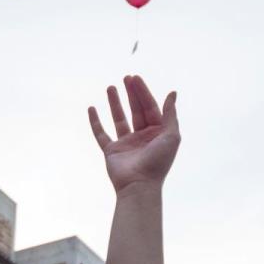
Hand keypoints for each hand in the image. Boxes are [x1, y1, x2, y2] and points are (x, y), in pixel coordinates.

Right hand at [88, 76, 179, 194]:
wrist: (139, 186)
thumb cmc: (158, 162)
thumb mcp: (171, 136)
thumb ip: (170, 114)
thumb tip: (172, 92)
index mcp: (157, 133)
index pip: (150, 107)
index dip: (143, 92)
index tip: (135, 78)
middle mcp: (142, 137)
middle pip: (136, 110)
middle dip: (131, 93)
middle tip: (126, 77)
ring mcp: (126, 144)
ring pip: (119, 118)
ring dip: (115, 103)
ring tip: (110, 87)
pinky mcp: (111, 151)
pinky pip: (101, 133)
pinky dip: (95, 121)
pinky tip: (91, 108)